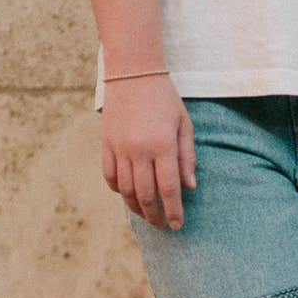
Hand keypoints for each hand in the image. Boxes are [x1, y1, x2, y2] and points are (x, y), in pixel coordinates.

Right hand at [100, 75, 195, 229]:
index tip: (178, 225)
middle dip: (155, 215)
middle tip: (163, 226)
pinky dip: (118, 190)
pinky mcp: (106, 144)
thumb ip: (187, 157)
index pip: (169, 188)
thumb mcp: (184, 124)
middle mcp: (139, 150)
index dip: (174, 210)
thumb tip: (190, 188)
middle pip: (146, 195)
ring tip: (147, 215)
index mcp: (163, 145)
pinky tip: (128, 195)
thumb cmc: (165, 98)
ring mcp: (120, 148)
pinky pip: (110, 176)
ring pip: (126, 190)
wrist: (133, 72)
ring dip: (137, 207)